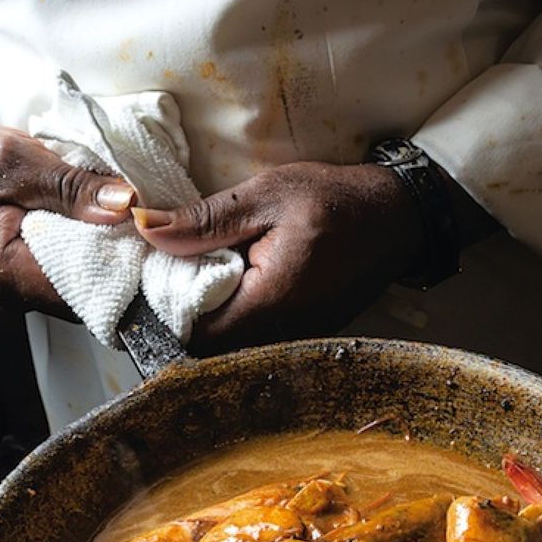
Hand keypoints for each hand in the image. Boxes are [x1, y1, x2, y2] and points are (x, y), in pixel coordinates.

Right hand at [0, 125, 134, 316]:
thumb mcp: (18, 161)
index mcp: (5, 270)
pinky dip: (88, 257)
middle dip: (120, 267)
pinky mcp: (27, 283)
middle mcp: (13, 295)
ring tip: (122, 230)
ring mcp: (19, 294)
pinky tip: (98, 235)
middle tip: (143, 234)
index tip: (150, 248)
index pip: (84, 293)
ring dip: (106, 261)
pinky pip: (69, 279)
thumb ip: (72, 185)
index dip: (125, 273)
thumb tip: (124, 204)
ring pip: (81, 290)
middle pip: (87, 297)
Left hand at [132, 161, 424, 351]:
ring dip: (213, 319)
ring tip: (201, 281)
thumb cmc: (335, 200)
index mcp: (270, 300)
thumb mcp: (265, 195)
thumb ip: (204, 220)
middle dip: (187, 318)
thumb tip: (146, 228)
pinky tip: (234, 287)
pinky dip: (239, 318)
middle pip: (213, 347)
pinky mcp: (305, 335)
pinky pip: (257, 339)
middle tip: (173, 279)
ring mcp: (297, 339)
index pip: (198, 333)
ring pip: (234, 346)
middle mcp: (284, 332)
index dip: (168, 314)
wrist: (395, 218)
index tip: (157, 283)